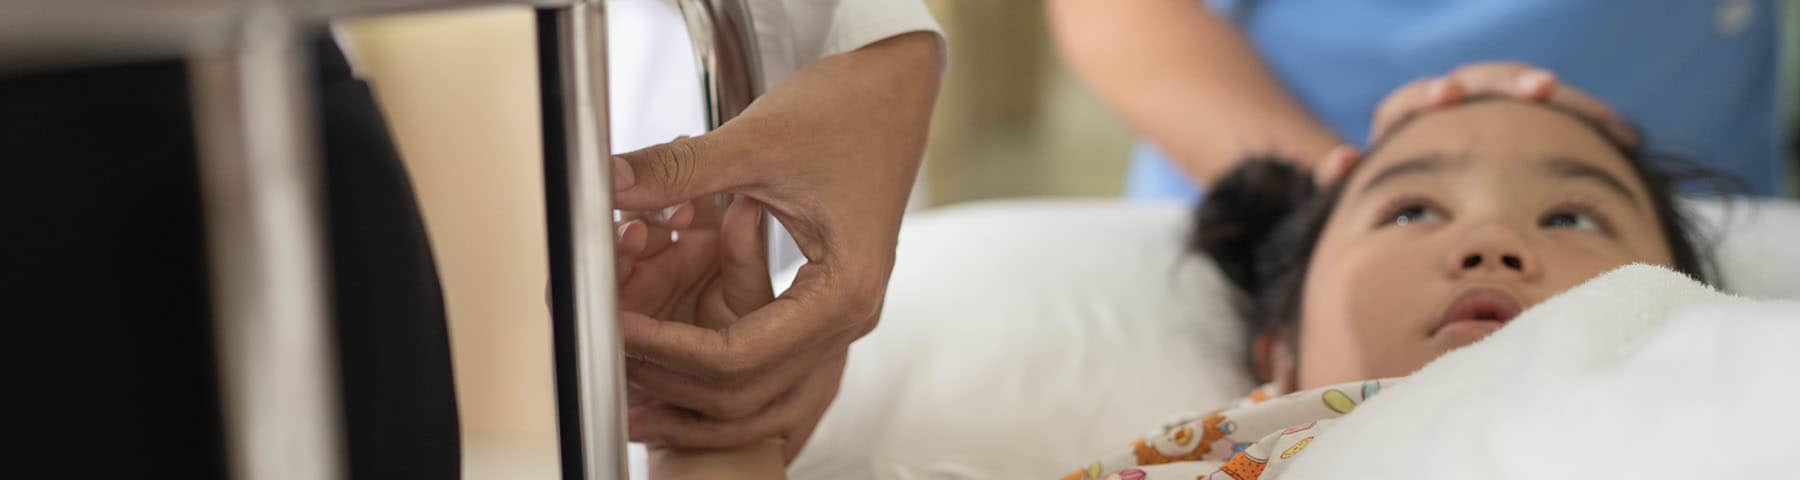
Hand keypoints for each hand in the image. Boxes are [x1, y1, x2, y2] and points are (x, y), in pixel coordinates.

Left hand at [610, 31, 940, 460]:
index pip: (739, 356)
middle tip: (608, 352)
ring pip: (755, 393)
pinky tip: (664, 360)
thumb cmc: (850, 110)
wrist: (896, 91)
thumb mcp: (757, 141)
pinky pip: (765, 366)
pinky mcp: (822, 307)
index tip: (616, 329)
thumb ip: (680, 172)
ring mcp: (838, 319)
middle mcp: (848, 319)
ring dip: (689, 391)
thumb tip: (609, 184)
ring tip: (626, 374)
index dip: (668, 350)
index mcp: (843, 292)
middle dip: (670, 378)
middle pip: (745, 391)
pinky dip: (712, 371)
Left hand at [1316, 62, 1635, 185]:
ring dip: (1563, 99)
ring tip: (1602, 117)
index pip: (1414, 99)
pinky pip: (1561, 116)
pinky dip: (1589, 119)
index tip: (1449, 93)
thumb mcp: (1363, 192)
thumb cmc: (1385, 203)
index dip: (1431, 95)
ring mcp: (1492, 117)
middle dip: (1510, 81)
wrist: (1419, 207)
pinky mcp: (1526, 128)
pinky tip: (1621, 134)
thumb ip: (1345, 179)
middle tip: (1541, 87)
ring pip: (1525, 95)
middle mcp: (1452, 108)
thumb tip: (1340, 162)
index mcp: (1405, 121)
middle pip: (1481, 81)